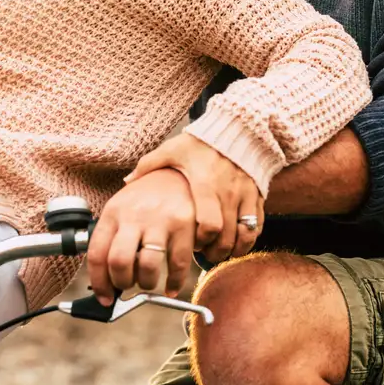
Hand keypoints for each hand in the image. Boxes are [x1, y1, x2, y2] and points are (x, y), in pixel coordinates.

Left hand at [86, 168, 196, 305]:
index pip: (97, 254)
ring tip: (147, 280)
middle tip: (126, 286)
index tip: (104, 298)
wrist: (178, 172)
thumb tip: (106, 278)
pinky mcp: (184, 225)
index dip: (99, 283)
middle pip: (119, 262)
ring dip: (146, 283)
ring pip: (147, 267)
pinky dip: (173, 284)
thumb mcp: (122, 208)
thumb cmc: (147, 196)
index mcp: (113, 212)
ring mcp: (160, 220)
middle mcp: (134, 216)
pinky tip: (170, 286)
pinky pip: (178, 265)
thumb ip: (113, 238)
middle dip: (121, 284)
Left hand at [125, 133, 262, 263]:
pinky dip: (248, 239)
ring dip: (232, 249)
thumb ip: (150, 165)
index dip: (201, 241)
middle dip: (215, 252)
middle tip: (204, 255)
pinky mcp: (257, 195)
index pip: (209, 225)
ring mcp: (245, 195)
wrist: (237, 129)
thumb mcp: (173, 150)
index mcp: (205, 185)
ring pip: (244, 234)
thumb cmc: (200, 142)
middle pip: (226, 236)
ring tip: (219, 253)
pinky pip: (257, 225)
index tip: (192, 245)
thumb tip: (126, 182)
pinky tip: (237, 243)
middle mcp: (228, 193)